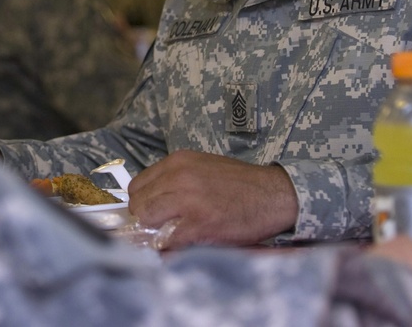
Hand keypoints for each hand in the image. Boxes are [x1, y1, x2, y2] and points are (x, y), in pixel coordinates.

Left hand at [127, 149, 297, 247]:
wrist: (274, 194)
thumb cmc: (240, 184)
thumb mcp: (202, 169)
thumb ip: (176, 180)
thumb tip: (153, 202)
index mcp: (178, 162)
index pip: (137, 185)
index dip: (141, 203)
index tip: (150, 214)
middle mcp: (178, 177)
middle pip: (138, 204)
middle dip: (145, 220)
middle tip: (160, 229)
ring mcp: (187, 201)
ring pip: (146, 221)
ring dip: (154, 233)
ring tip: (171, 238)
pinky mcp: (198, 225)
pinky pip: (167, 241)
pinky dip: (168, 248)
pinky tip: (181, 247)